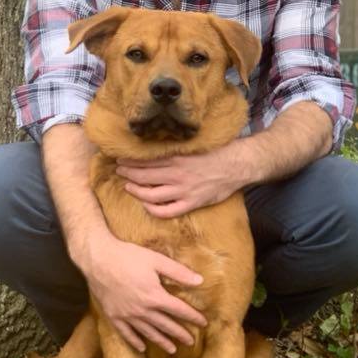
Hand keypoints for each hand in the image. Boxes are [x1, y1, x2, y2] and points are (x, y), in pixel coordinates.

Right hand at [81, 234, 206, 352]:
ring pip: (148, 332)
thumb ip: (178, 272)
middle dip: (180, 334)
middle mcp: (143, 310)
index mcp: (155, 296)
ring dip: (161, 341)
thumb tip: (200, 281)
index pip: (179, 310)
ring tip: (172, 349)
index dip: (193, 317)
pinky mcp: (113, 316)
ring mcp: (127, 316)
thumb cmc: (128, 256)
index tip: (203, 323)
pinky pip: (126, 333)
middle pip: (166, 325)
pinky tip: (142, 347)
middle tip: (191, 342)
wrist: (98, 259)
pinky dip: (135, 341)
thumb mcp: (156, 260)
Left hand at [116, 150, 242, 217]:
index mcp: (177, 158)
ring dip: (136, 191)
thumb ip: (177, 148)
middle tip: (119, 170)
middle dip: (128, 173)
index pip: (146, 160)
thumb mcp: (194, 145)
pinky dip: (153, 210)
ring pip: (151, 195)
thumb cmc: (218, 152)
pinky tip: (146, 205)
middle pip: (144, 176)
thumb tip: (158, 146)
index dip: (131, 160)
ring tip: (127, 186)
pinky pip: (167, 211)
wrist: (238, 165)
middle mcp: (177, 174)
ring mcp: (184, 191)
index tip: (121, 159)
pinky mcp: (192, 203)